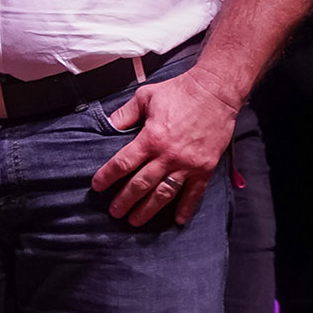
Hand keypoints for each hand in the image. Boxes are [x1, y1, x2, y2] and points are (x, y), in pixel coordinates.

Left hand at [90, 69, 240, 226]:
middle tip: (114, 212)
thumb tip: (109, 125)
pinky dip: (186, 208)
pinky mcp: (205, 168)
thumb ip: (126, 114)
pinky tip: (177, 220)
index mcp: (151, 138)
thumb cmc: (179, 91)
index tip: (97, 186)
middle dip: (125, 200)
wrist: (215, 91)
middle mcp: (168, 155)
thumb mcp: (146, 96)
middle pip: (141, 184)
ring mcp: (187, 164)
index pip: (123, 163)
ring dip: (148, 210)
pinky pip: (194, 193)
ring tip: (135, 221)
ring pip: (164, 194)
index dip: (108, 176)